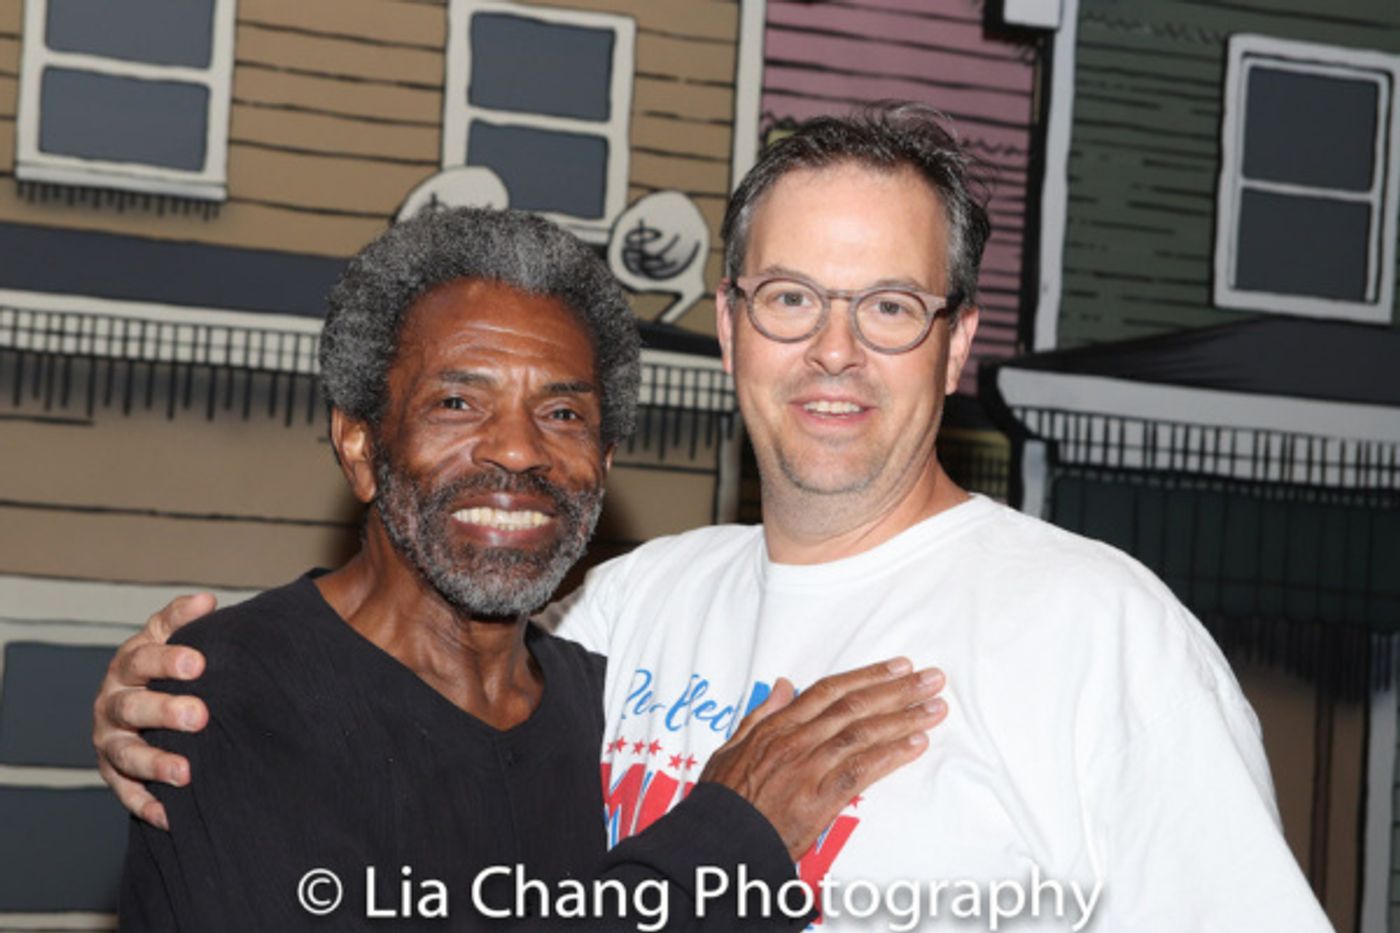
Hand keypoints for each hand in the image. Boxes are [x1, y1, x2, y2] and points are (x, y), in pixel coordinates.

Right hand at [92, 593, 215, 828]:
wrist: (144, 701)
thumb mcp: (168, 637)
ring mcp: (110, 740)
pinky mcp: (113, 773)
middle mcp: (112, 702)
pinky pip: (125, 792)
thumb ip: (182, 618)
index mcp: (127, 666)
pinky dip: (145, 805)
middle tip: (200, 716)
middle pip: (131, 706)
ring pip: (126, 754)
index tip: (200, 663)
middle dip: (164, 711)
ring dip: (154, 763)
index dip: (168, 660)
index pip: (141, 658)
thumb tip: (206, 601)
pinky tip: (171, 816)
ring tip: (186, 773)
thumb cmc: (166, 666)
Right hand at [700, 658, 946, 858]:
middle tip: (933, 678)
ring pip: (863, 733)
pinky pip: (861, 771)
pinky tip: (916, 744)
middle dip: (898, 689)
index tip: (898, 666)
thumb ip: (760, 714)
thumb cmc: (724, 797)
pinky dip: (891, 755)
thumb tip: (781, 684)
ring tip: (935, 708)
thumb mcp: (731, 745)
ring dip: (904, 718)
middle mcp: (796, 740)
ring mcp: (808, 768)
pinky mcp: (819, 799)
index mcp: (777, 725)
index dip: (868, 675)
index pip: (830, 691)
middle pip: (855, 706)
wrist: (718, 839)